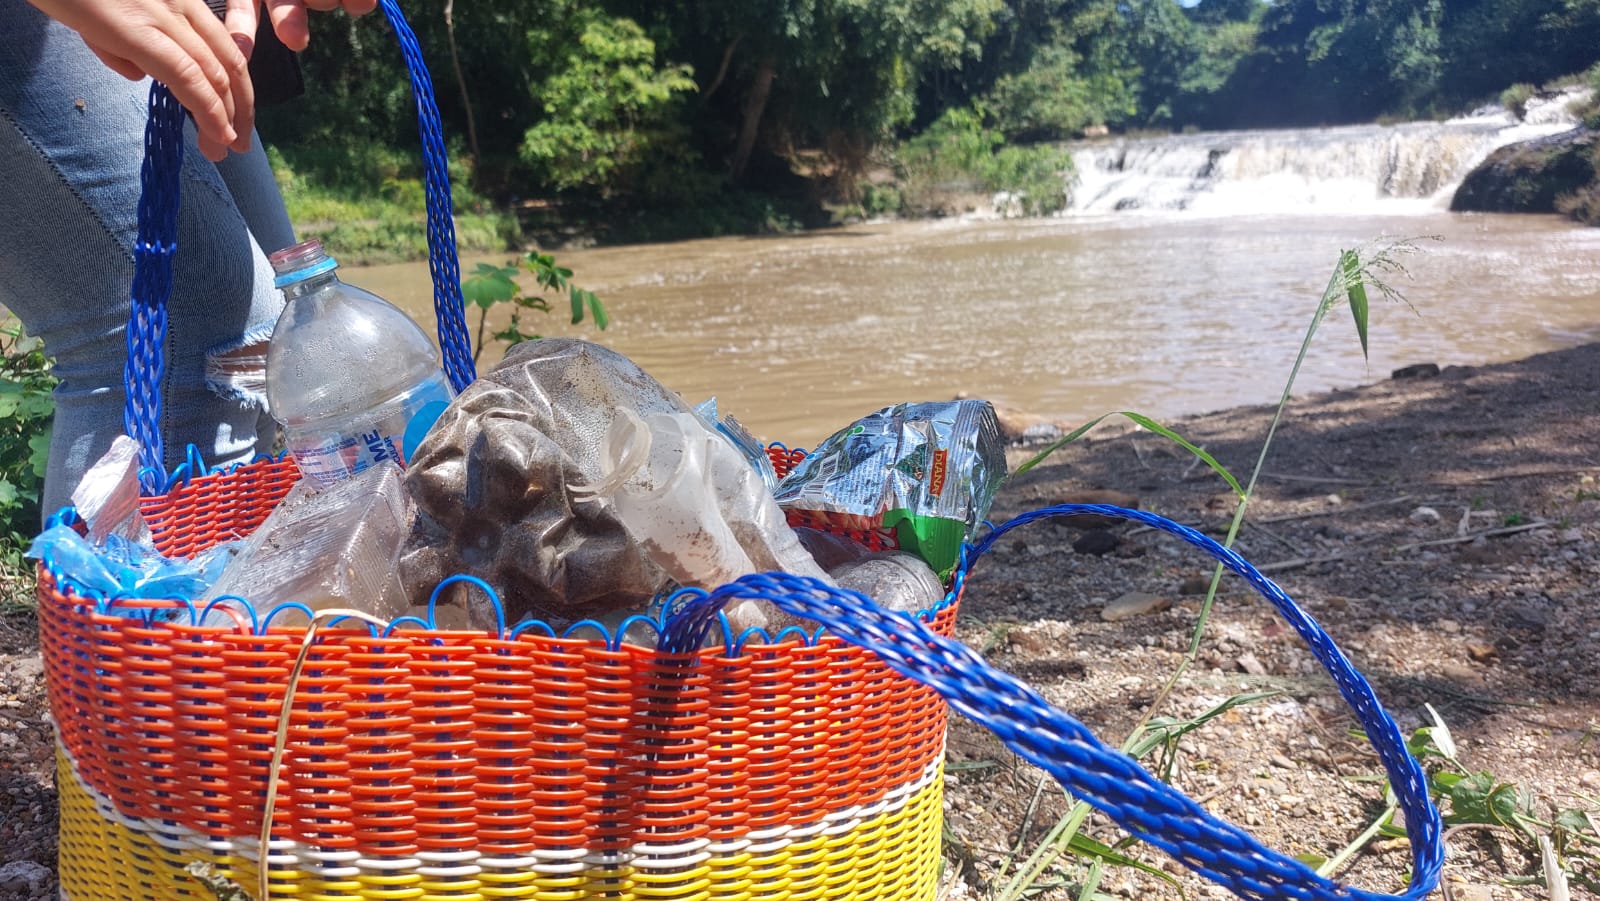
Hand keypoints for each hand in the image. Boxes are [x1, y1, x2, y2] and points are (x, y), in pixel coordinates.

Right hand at [26, 1, 381, 161]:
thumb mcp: (108, 15)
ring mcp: (160, 13)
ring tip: (227, 148)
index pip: (222, 47)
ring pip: (213, 72)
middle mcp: (179, 2)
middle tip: (239, 143)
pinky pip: (185, 75)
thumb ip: (129, 41)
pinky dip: (207, 109)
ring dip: (226, 117)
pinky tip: (217, 133)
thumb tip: (141, 73)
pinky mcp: (135, 28)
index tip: (236, 119)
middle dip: (240, 108)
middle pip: (228, 62)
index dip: (236, 88)